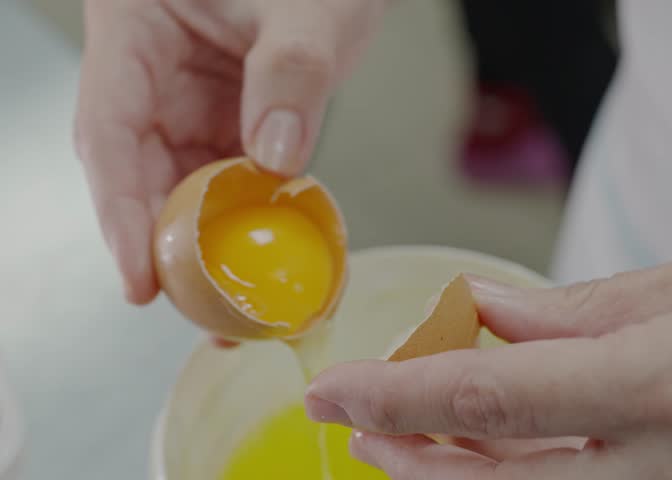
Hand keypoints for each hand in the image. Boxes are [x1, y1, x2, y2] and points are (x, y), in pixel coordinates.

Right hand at [74, 0, 386, 303]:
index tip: (139, 281)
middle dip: (166, 249)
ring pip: (182, 186)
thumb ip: (292, 74)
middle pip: (139, 173)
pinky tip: (265, 263)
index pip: (108, 131)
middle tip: (202, 314)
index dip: (120, 214)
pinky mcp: (229, 121)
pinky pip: (227, 182)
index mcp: (135, 28)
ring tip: (236, 309)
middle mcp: (152, 74)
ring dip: (206, 249)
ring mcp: (190, 102)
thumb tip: (276, 160)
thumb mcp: (309, 8)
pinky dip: (244, 224)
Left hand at [305, 214, 671, 478]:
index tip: (339, 391)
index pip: (495, 396)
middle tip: (364, 430)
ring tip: (422, 446)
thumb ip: (583, 310)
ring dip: (470, 478)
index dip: (400, 395)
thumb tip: (490, 311)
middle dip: (417, 460)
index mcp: (669, 382)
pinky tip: (515, 459)